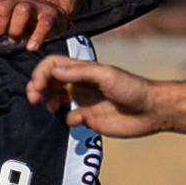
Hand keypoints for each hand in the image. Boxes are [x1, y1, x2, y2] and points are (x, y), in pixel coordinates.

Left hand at [0, 0, 69, 50]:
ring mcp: (34, 7)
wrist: (53, 12)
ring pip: (21, 12)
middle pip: (2, 7)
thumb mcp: (4, 15)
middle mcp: (17, 1)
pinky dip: (36, 37)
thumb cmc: (22, 18)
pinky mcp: (49, 16)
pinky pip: (42, 25)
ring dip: (15, 30)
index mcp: (4, 0)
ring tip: (16, 40)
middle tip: (4, 34)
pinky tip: (31, 47)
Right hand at [28, 54, 167, 136]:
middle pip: (50, 82)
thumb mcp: (106, 75)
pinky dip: (68, 119)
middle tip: (34, 97)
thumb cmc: (132, 88)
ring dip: (48, 102)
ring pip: (55, 99)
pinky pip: (69, 118)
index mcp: (82, 70)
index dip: (41, 73)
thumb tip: (53, 72)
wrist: (151, 111)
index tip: (38, 85)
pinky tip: (78, 119)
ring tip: (50, 106)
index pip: (53, 65)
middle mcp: (80, 84)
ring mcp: (83, 101)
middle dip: (37, 87)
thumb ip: (80, 73)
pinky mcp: (89, 119)